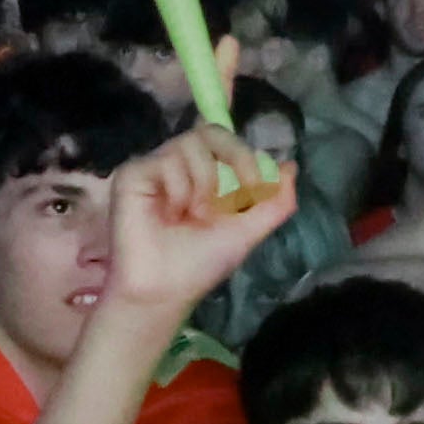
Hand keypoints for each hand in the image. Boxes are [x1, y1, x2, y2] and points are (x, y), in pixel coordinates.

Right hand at [104, 130, 301, 315]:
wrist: (164, 291)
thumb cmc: (200, 264)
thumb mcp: (248, 232)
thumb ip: (274, 203)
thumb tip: (291, 167)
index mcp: (205, 175)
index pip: (227, 141)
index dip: (245, 154)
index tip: (257, 186)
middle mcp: (179, 165)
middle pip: (211, 131)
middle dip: (234, 159)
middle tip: (235, 195)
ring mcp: (154, 167)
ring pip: (190, 144)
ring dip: (204, 184)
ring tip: (194, 216)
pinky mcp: (132, 174)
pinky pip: (165, 161)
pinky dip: (179, 189)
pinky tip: (170, 216)